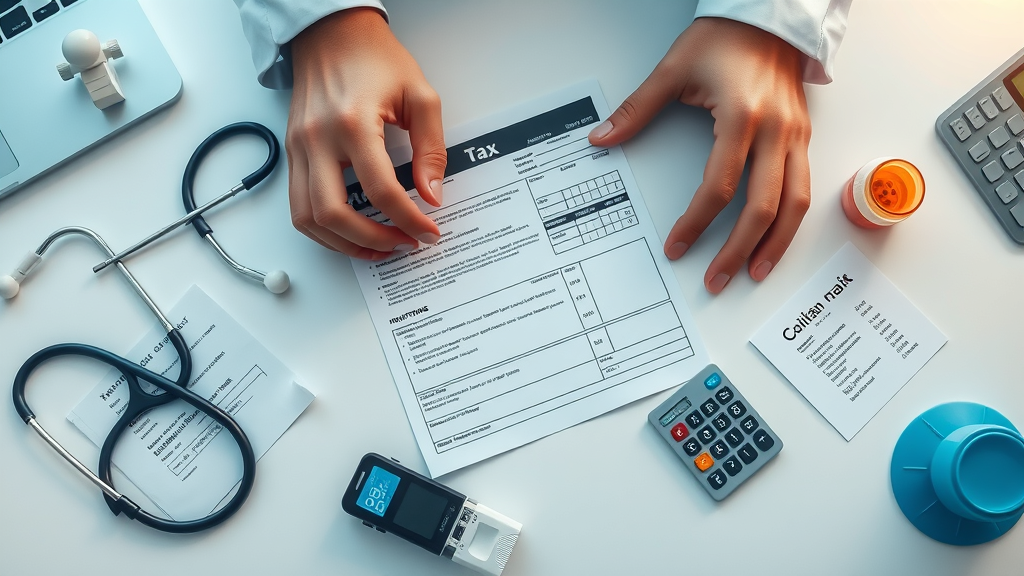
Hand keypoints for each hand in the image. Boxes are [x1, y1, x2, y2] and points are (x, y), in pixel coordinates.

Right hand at [288, 8, 445, 258]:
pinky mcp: (292, 153)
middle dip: (373, 241)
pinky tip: (352, 232)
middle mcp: (318, 139)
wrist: (333, 34)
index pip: (381, 189)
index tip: (429, 232)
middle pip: (335, 214)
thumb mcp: (420, 96)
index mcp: (352, 122)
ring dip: (344, 244)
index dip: (409, 220)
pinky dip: (324, 229)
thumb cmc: (376, 59)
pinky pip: (298, 206)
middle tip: (404, 244)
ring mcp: (298, 148)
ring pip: (308, 218)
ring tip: (378, 247)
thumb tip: (432, 195)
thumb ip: (430, 149)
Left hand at [589, 18, 810, 292]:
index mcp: (742, 117)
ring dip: (776, 244)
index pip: (719, 187)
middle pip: (762, 207)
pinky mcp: (803, 137)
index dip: (696, 222)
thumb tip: (601, 139)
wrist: (767, 15)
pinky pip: (804, 188)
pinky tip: (776, 240)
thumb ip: (636, 110)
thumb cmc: (724, 37)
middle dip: (738, 250)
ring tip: (755, 273)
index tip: (677, 246)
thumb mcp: (673, 70)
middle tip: (716, 278)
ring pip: (795, 204)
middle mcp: (776, 131)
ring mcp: (795, 136)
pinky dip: (791, 221)